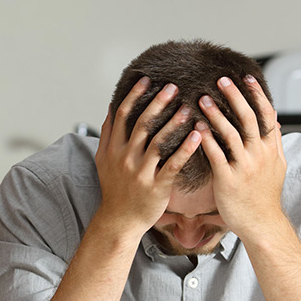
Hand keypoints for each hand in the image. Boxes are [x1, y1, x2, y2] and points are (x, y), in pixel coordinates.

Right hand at [95, 77, 202, 236]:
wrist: (119, 220)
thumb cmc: (115, 189)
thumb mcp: (103, 160)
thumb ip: (107, 134)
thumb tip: (111, 107)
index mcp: (112, 149)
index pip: (122, 116)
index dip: (134, 96)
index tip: (146, 80)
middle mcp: (125, 158)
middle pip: (141, 124)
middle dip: (157, 103)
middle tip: (173, 86)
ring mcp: (140, 173)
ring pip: (158, 142)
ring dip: (173, 123)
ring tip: (189, 107)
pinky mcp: (156, 186)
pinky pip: (172, 165)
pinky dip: (185, 150)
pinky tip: (197, 136)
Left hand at [196, 76, 286, 239]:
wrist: (261, 223)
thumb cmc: (263, 196)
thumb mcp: (276, 167)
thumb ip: (274, 143)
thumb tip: (276, 122)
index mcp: (271, 149)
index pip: (267, 114)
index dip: (257, 94)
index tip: (247, 77)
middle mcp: (260, 154)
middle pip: (249, 118)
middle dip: (235, 96)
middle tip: (221, 80)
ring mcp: (245, 166)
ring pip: (231, 133)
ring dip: (216, 114)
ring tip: (203, 99)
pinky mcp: (228, 179)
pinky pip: (216, 155)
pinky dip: (206, 140)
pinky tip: (196, 128)